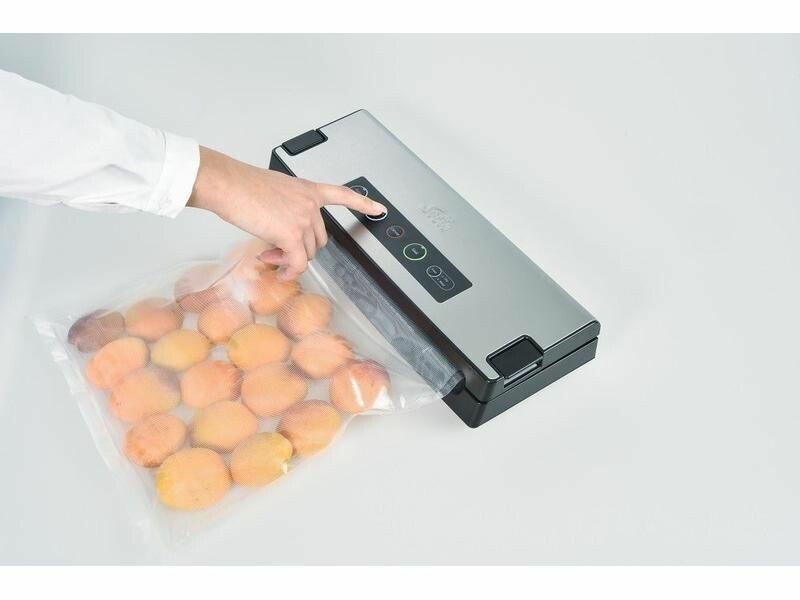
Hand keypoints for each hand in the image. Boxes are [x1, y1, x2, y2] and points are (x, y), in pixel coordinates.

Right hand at [188, 146, 385, 279]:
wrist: (227, 184)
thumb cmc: (241, 186)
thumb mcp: (274, 191)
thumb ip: (287, 209)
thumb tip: (282, 235)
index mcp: (308, 189)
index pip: (342, 194)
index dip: (363, 204)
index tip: (379, 209)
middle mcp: (310, 204)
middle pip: (319, 239)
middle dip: (299, 250)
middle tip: (276, 251)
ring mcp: (303, 219)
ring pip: (307, 253)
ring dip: (288, 260)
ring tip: (268, 254)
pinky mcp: (291, 234)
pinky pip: (297, 263)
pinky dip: (289, 272)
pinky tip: (279, 272)